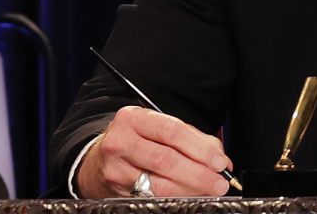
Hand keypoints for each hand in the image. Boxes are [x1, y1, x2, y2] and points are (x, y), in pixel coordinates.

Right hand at [77, 106, 232, 197]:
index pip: (172, 131)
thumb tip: (219, 155)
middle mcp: (120, 142)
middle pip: (166, 160)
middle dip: (199, 173)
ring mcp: (116, 169)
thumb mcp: (157, 128)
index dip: (200, 148)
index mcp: (134, 118)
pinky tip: (190, 195)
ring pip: (159, 184)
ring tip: (210, 189)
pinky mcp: (116, 192)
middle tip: (220, 181)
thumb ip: (191, 137)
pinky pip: (152, 198)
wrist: (97, 161)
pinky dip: (176, 197)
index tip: (220, 161)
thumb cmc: (136, 140)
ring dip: (190, 189)